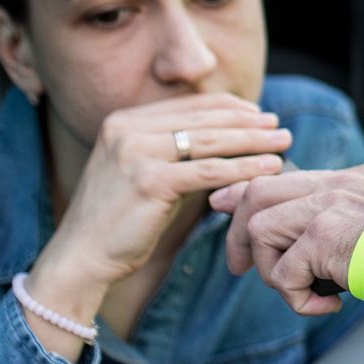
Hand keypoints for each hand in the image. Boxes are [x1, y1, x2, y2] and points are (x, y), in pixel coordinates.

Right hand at [39, 93, 292, 295]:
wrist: (80, 257)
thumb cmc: (116, 221)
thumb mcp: (139, 172)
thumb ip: (170, 150)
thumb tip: (223, 136)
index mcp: (124, 121)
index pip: (189, 106)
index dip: (229, 108)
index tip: (258, 114)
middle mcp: (127, 129)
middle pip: (203, 119)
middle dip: (247, 122)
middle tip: (279, 126)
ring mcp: (136, 153)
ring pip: (210, 141)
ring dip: (253, 141)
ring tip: (283, 142)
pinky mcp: (149, 181)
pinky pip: (209, 171)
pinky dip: (244, 168)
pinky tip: (269, 168)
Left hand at [211, 163, 363, 314]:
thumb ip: (355, 223)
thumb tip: (319, 250)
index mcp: (356, 179)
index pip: (289, 176)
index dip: (248, 192)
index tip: (224, 204)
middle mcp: (340, 184)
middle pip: (260, 191)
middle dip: (240, 234)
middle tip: (241, 268)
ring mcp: (330, 205)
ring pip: (262, 229)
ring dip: (274, 272)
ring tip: (306, 293)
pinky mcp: (324, 235)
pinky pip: (283, 274)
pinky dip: (297, 300)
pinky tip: (328, 306)